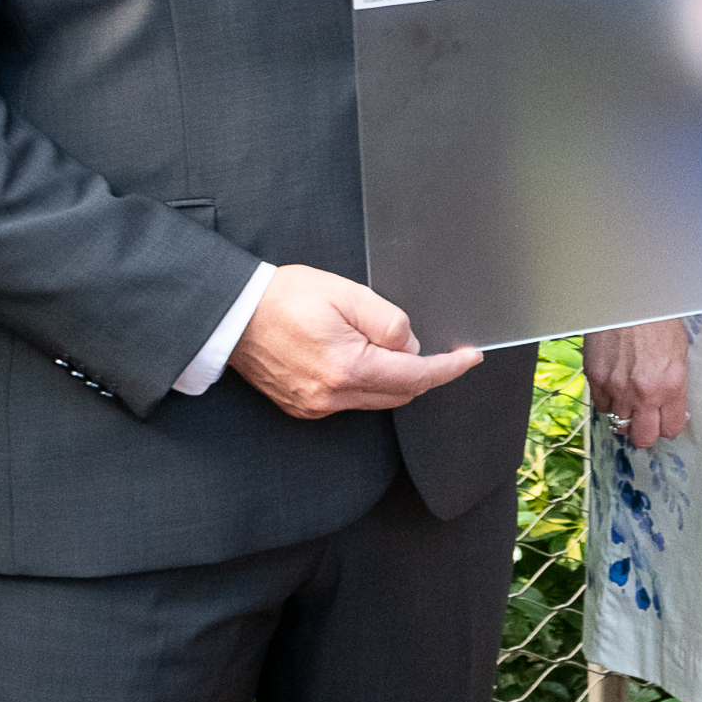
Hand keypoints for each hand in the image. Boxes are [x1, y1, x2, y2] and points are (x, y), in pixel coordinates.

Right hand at [226, 264, 480, 417]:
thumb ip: (388, 321)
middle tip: (426, 343)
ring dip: (392, 377)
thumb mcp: (347, 294)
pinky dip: (365, 382)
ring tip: (380, 342)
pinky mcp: (302, 406)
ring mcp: (314, 406)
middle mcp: (331, 396)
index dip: (448, 368)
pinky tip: (357, 355)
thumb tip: (410, 345)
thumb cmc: (284, 297)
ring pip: (376, 399)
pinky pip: (349, 400)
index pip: (415, 377)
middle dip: (421, 371)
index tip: (470, 358)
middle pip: (399, 394)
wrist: (232, 314)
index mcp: (347, 368)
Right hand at [585, 318, 690, 448]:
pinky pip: (600, 406)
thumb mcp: (678, 353)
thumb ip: (673, 384)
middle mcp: (645, 393)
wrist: (628, 300)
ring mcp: (617, 389)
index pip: (671, 429)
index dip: (668, 427)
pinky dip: (607, 402)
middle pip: (642, 438)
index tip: (666, 422)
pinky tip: (614, 388)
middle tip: (646, 422)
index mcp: (672, 386)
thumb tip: (671, 405)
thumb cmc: (657, 319)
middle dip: (645, 433)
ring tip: (629, 401)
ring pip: (618, 425)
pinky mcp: (596, 380)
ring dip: (625, 416)